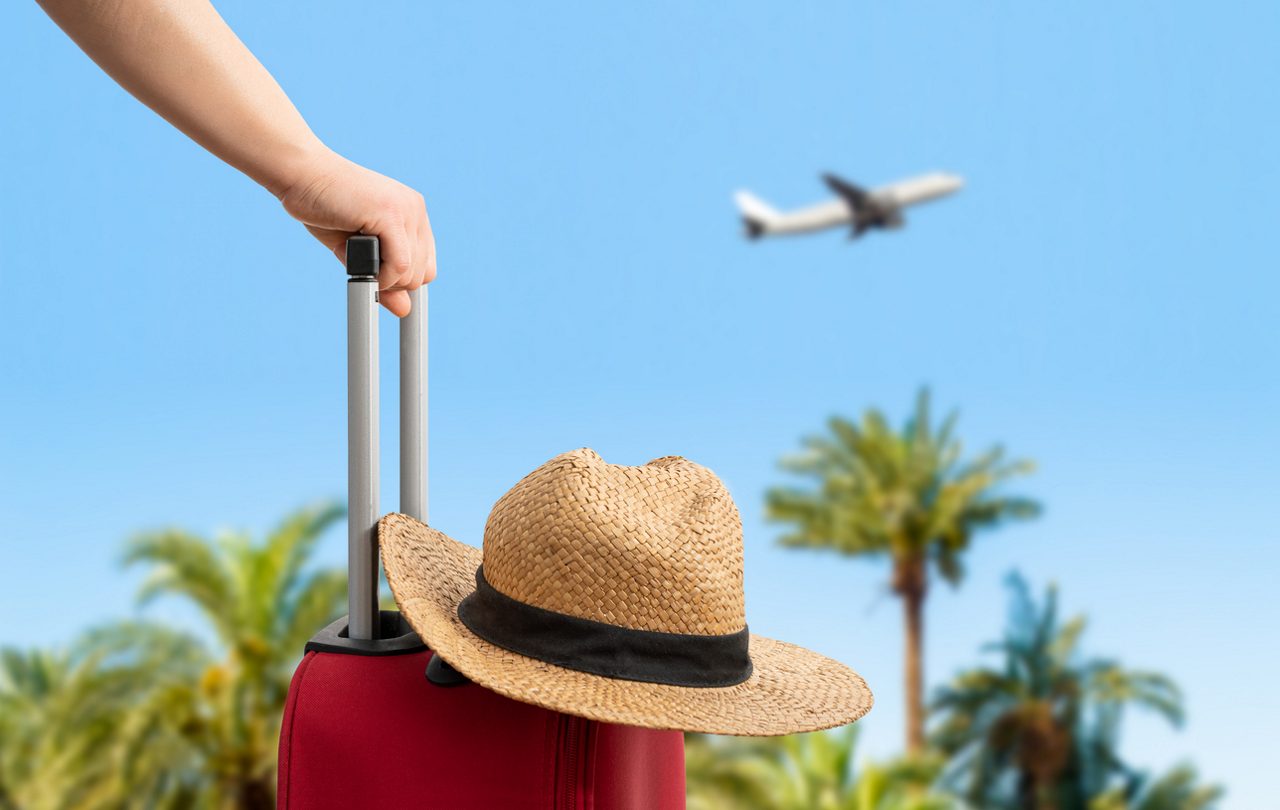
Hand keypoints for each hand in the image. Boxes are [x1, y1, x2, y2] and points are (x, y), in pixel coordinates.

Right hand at [279, 149, 435, 315]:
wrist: (301, 175)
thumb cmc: (324, 209)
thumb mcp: (358, 252)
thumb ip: (383, 277)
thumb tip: (404, 310)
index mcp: (412, 214)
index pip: (427, 265)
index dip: (403, 282)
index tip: (381, 285)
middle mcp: (415, 210)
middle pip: (422, 274)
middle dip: (391, 283)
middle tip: (360, 269)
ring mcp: (406, 210)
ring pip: (411, 274)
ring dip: (382, 280)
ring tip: (355, 260)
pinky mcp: (390, 214)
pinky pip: (399, 266)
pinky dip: (381, 278)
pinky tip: (360, 266)